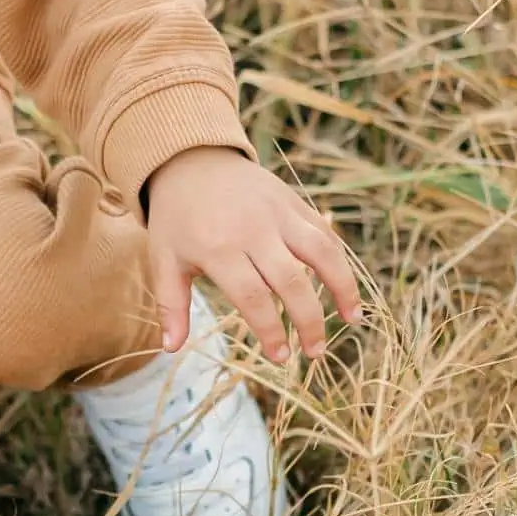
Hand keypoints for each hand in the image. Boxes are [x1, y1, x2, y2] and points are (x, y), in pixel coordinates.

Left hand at [142, 147, 362, 362]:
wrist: (190, 159)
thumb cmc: (176, 217)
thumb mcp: (163, 258)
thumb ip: (172, 304)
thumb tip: (170, 349)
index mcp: (219, 249)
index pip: (254, 298)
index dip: (270, 331)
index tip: (280, 356)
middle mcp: (254, 231)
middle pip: (292, 282)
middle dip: (309, 321)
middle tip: (315, 353)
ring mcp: (278, 213)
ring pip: (321, 252)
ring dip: (342, 287)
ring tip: (353, 319)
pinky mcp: (293, 202)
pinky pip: (324, 232)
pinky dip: (339, 259)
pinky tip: (346, 286)